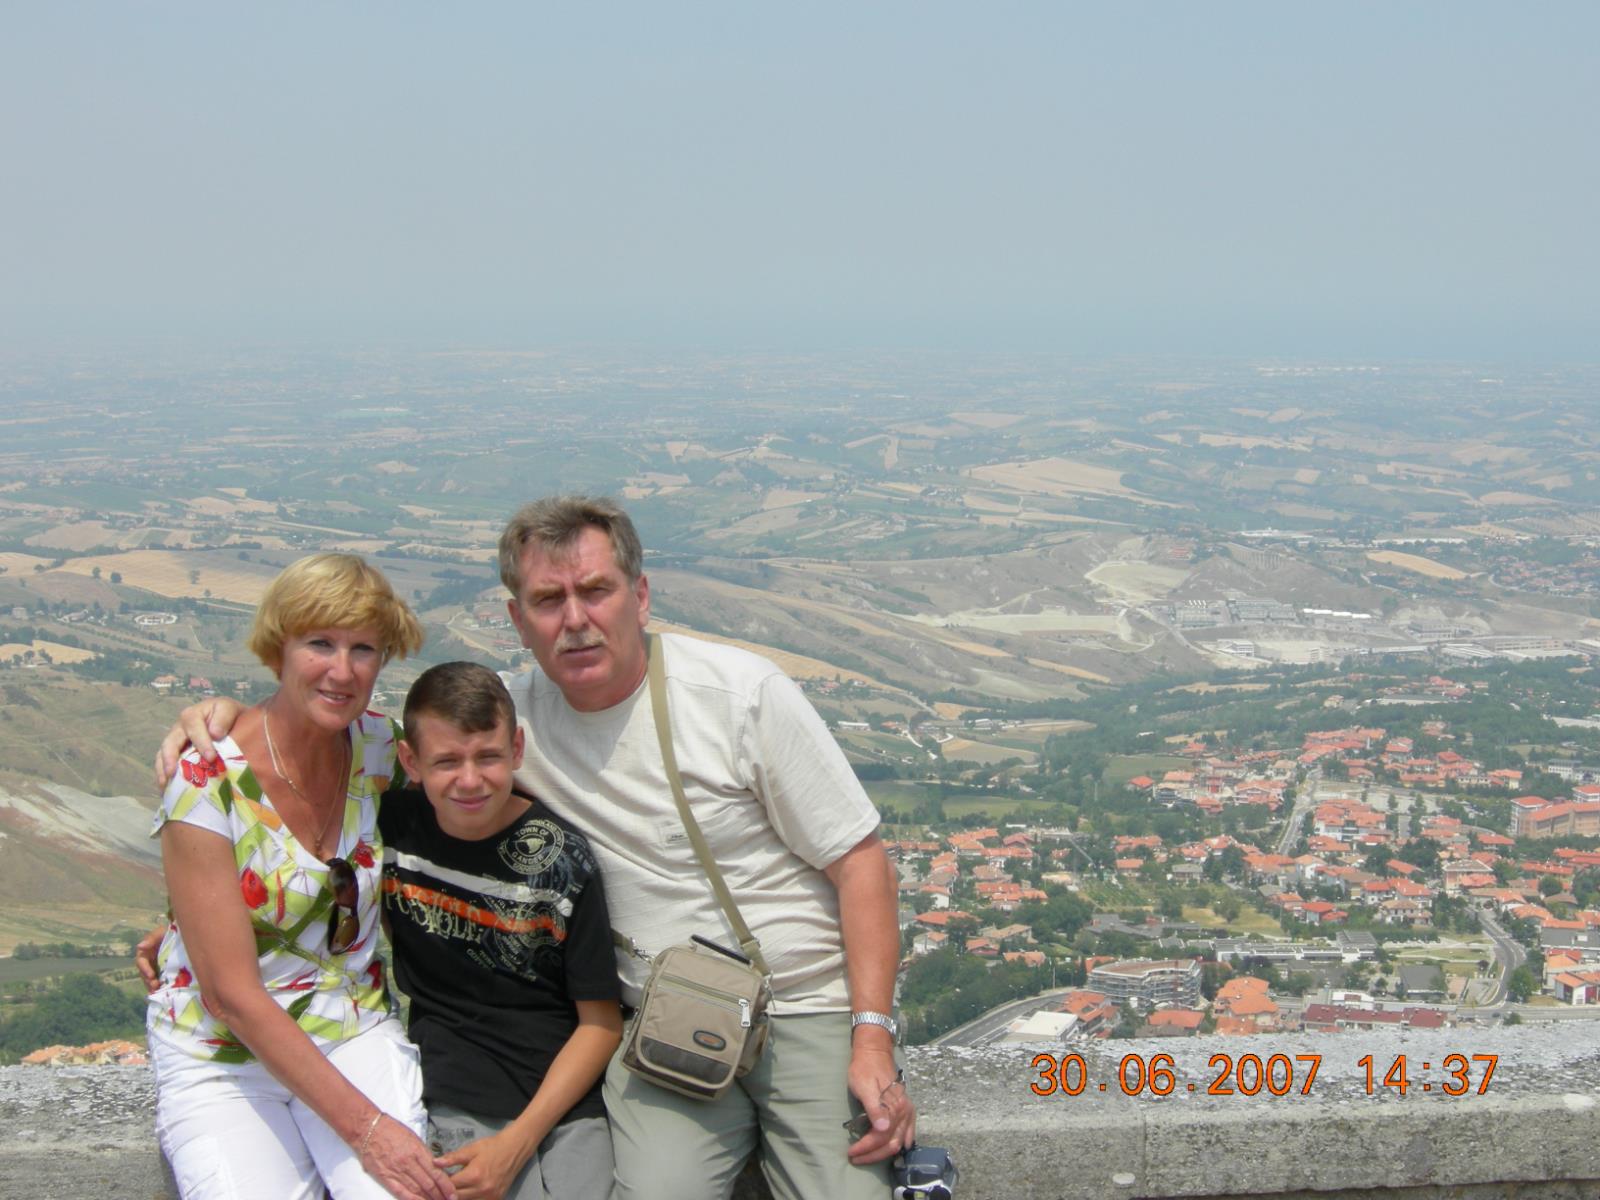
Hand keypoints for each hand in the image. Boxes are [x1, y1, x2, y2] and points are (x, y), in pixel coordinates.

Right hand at [135, 923, 165, 992]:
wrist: (183, 936)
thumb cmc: (170, 932)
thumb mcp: (160, 933)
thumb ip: (151, 939)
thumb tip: (139, 946)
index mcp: (145, 953)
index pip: (141, 962)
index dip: (145, 969)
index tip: (151, 975)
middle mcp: (148, 962)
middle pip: (144, 974)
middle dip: (148, 981)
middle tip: (155, 986)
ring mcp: (155, 968)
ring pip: (150, 979)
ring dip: (152, 986)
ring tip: (158, 990)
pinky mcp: (163, 973)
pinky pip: (159, 981)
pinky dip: (160, 987)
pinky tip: (163, 992)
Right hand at [154, 698, 243, 789]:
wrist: (231, 720)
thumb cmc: (230, 715)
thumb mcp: (229, 709)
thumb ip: (223, 718)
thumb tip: (214, 733)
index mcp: (193, 715)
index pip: (194, 729)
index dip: (201, 743)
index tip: (211, 757)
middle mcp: (180, 728)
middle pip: (170, 742)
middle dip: (170, 758)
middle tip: (172, 773)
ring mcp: (175, 742)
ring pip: (163, 754)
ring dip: (162, 769)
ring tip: (164, 785)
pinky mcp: (175, 754)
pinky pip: (164, 764)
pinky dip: (163, 775)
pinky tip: (165, 789)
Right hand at [360, 1114, 457, 1199]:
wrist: (368, 1129)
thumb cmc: (391, 1130)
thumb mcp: (413, 1137)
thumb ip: (423, 1153)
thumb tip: (434, 1165)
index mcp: (417, 1150)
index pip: (436, 1172)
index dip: (446, 1185)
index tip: (452, 1193)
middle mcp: (408, 1162)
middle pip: (428, 1184)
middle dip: (439, 1195)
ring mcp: (396, 1171)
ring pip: (416, 1190)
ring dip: (427, 1199)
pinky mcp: (385, 1177)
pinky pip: (400, 1192)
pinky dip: (411, 1199)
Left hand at [435, 1129, 533, 1199]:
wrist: (515, 1149)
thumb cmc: (492, 1146)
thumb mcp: (471, 1149)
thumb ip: (452, 1158)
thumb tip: (434, 1163)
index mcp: (474, 1175)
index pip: (450, 1186)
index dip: (439, 1184)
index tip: (433, 1180)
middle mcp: (482, 1189)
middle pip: (455, 1198)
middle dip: (446, 1193)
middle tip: (439, 1187)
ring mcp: (490, 1197)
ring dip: (456, 1197)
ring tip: (451, 1190)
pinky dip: (468, 1199)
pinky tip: (464, 1193)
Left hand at [845, 1044, 914, 1165]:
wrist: (874, 1052)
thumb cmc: (864, 1069)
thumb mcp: (864, 1086)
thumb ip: (874, 1108)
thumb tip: (882, 1129)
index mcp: (893, 1107)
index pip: (880, 1137)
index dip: (865, 1148)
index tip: (851, 1152)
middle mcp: (904, 1111)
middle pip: (891, 1143)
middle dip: (873, 1155)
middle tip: (856, 1158)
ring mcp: (907, 1110)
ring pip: (900, 1141)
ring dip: (884, 1152)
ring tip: (869, 1156)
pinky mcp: (907, 1108)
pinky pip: (910, 1131)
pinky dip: (903, 1143)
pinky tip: (899, 1147)